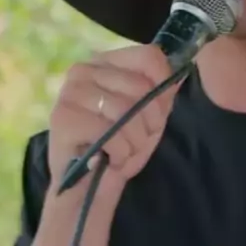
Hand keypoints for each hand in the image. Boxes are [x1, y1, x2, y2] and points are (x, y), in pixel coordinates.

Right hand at [49, 45, 179, 188]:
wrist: (88, 188)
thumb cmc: (118, 148)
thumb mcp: (148, 118)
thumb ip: (161, 92)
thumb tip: (181, 71)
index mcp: (104, 62)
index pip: (148, 57)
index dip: (163, 87)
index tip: (159, 114)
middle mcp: (83, 70)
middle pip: (140, 86)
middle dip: (149, 123)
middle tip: (138, 141)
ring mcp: (70, 93)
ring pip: (125, 110)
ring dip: (135, 142)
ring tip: (125, 152)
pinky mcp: (63, 119)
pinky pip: (109, 133)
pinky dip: (120, 153)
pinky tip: (111, 160)